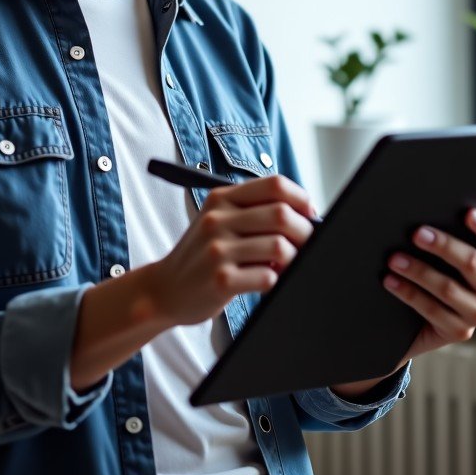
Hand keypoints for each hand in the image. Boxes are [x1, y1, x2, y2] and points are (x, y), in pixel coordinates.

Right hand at [148, 174, 316, 326]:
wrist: (165, 290)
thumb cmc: (201, 256)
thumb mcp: (218, 221)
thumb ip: (252, 212)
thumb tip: (306, 215)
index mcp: (221, 198)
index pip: (274, 185)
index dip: (301, 199)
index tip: (310, 214)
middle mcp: (217, 219)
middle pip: (281, 214)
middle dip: (305, 232)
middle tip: (307, 246)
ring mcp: (217, 249)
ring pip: (279, 246)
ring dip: (291, 260)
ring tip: (284, 266)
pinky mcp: (220, 279)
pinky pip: (266, 277)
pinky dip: (274, 280)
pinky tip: (264, 281)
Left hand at [384, 208, 475, 360]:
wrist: (415, 318)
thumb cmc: (433, 270)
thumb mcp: (444, 255)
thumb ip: (448, 237)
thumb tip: (425, 215)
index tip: (468, 213)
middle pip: (472, 262)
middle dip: (443, 245)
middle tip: (417, 233)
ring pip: (449, 288)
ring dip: (419, 271)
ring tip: (394, 258)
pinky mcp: (458, 332)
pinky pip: (432, 310)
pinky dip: (408, 293)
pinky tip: (390, 280)